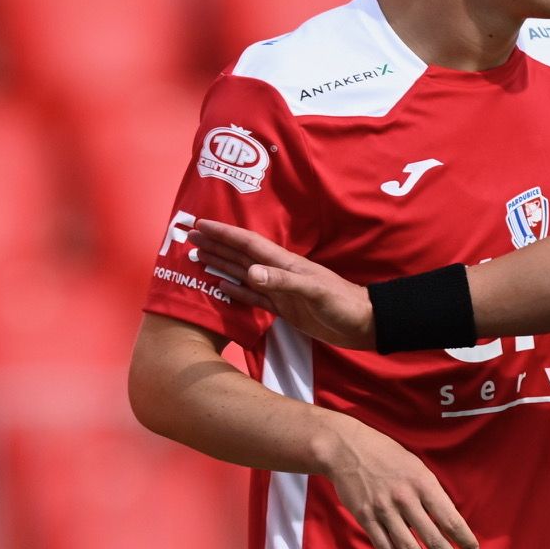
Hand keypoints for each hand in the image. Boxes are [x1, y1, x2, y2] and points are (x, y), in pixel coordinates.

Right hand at [190, 221, 376, 349]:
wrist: (360, 324)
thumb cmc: (341, 303)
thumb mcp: (314, 291)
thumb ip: (283, 282)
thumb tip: (249, 273)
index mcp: (284, 263)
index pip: (248, 244)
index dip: (224, 234)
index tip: (201, 224)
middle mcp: (278, 272)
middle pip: (240, 254)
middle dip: (215, 244)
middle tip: (189, 236)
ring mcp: (279, 290)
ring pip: (242, 272)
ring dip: (220, 263)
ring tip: (198, 256)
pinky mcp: (282, 308)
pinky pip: (252, 296)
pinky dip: (234, 290)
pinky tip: (220, 285)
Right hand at [314, 415, 478, 548]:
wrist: (347, 449)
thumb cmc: (388, 456)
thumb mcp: (417, 467)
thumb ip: (432, 493)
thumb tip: (449, 521)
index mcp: (423, 483)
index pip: (449, 517)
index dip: (463, 537)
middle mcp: (405, 499)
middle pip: (432, 538)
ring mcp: (384, 511)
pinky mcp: (366, 519)